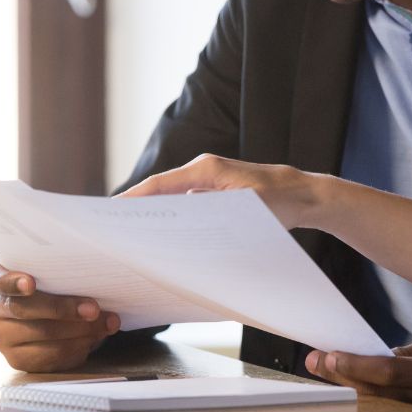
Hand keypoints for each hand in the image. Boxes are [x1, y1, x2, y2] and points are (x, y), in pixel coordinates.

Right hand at [0, 260, 119, 371]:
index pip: (3, 282)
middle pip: (27, 313)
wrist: (7, 306)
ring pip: (41, 340)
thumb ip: (48, 266)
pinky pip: (47, 361)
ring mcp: (2, 341)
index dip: (16, 284)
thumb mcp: (29, 266)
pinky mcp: (16, 360)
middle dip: (65, 311)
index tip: (31, 284)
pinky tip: (93, 341)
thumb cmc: (30, 278)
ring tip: (105, 325)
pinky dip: (74, 351)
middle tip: (94, 310)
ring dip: (79, 334)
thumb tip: (91, 268)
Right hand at [119, 154, 321, 228]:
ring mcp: (208, 182)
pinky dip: (173, 220)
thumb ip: (212, 212)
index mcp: (206, 170)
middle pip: (161, 191)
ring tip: (132, 241)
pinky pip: (185, 206)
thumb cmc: (278, 200)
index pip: (160, 184)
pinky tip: (165, 242)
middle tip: (113, 233)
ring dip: (155, 217)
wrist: (302, 195)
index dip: (133, 198)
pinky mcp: (214, 193)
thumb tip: (179, 222)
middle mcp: (203, 172)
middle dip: (137, 210)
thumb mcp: (246, 208)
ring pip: (172, 200)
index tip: (109, 212)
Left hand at [305, 335, 411, 411]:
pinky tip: (340, 395)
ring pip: (375, 409)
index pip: (393, 371)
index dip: (360, 365)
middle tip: (314, 361)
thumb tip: (378, 357)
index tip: (333, 355)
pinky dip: (359, 406)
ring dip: (345, 392)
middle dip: (342, 376)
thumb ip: (411, 352)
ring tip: (320, 373)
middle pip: (377, 392)